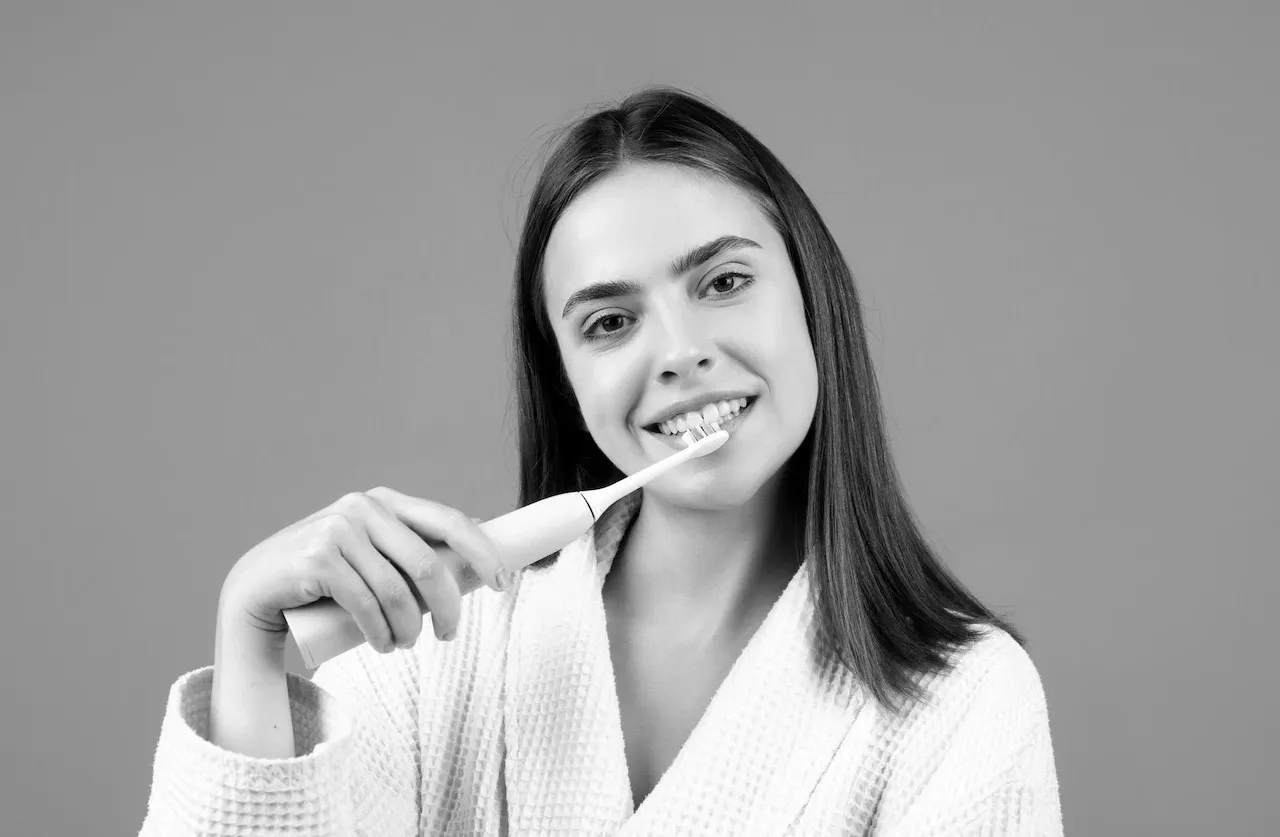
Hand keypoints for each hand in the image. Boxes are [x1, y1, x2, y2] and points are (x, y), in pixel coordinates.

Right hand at [218, 487, 509, 653]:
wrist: (256, 590)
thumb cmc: (328, 578)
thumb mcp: (374, 552)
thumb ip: (413, 541)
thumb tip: (481, 532)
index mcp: (384, 501)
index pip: (448, 521)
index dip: (482, 551)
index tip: (501, 583)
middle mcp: (361, 507)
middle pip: (427, 562)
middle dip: (448, 605)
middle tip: (449, 635)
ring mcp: (336, 530)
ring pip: (397, 591)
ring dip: (409, 629)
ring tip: (406, 646)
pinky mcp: (316, 559)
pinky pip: (366, 604)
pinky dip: (381, 633)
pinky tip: (384, 646)